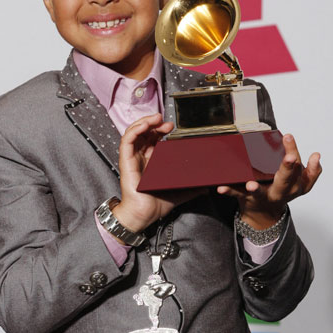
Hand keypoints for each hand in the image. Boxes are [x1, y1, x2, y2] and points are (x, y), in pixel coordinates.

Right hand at [113, 113, 202, 233]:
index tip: (172, 128)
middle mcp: (140, 157)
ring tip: (155, 118)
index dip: (161, 130)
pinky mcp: (126, 160)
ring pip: (134, 132)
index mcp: (151, 162)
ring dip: (145, 122)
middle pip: (144, 133)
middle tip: (166, 122)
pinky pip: (127, 140)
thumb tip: (207, 187)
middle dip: (154, 124)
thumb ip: (193, 188)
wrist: (144, 214)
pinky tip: (145, 125)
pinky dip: (135, 129)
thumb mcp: (180, 192)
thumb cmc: (156, 204)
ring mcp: (132, 158)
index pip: (153, 139)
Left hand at [217, 134, 321, 228]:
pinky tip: (221, 187)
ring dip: (256, 189)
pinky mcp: (246, 198)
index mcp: (293, 185)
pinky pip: (236, 194)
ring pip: (259, 192)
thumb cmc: (282, 192)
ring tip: (251, 185)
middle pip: (285, 179)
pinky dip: (229, 191)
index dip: (294, 152)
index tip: (289, 136)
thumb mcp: (301, 184)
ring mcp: (262, 195)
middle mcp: (279, 191)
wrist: (264, 214)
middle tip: (290, 158)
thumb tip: (317, 155)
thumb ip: (312, 171)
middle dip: (288, 168)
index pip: (296, 167)